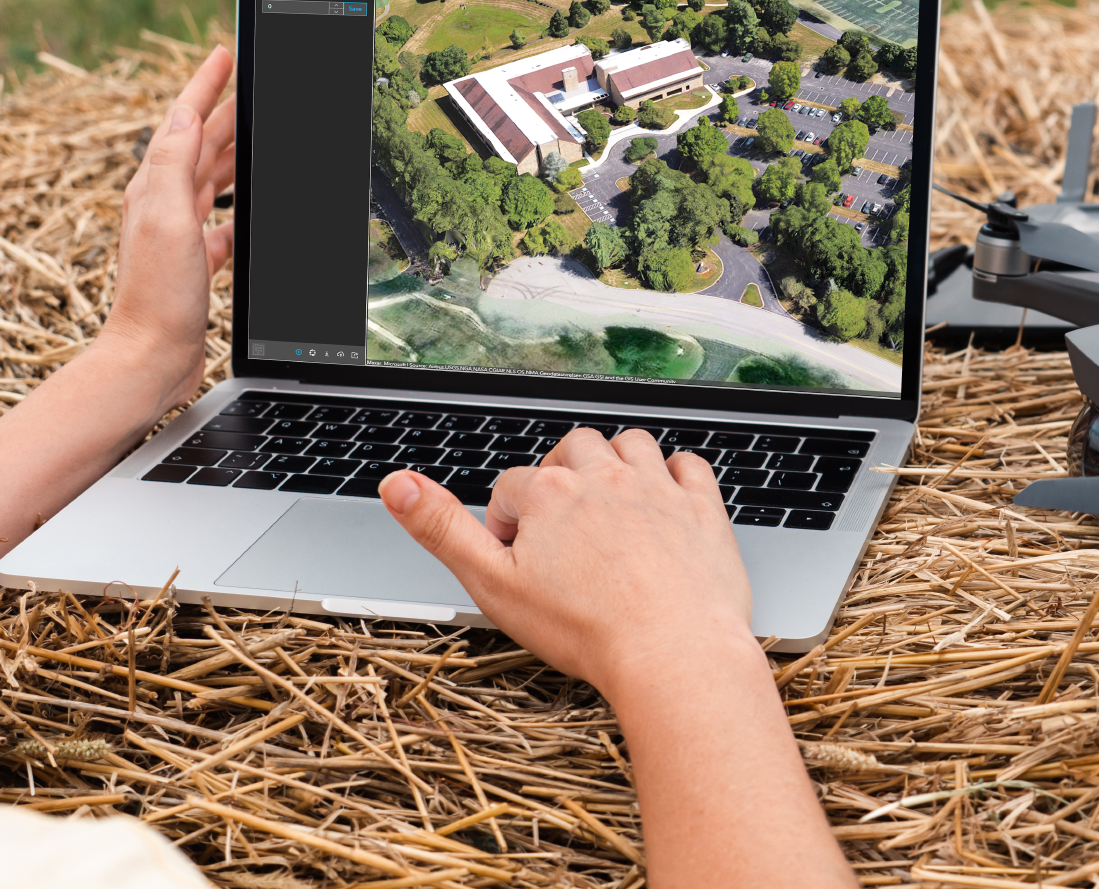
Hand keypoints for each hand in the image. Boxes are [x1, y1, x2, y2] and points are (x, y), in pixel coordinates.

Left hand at [98, 47, 236, 411]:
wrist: (151, 357)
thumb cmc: (156, 295)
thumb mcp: (166, 218)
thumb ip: (174, 164)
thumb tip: (183, 114)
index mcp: (155, 188)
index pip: (184, 123)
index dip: (204, 86)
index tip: (223, 56)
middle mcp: (163, 207)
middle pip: (202, 146)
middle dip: (226, 112)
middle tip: (250, 86)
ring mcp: (179, 235)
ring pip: (214, 181)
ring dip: (234, 154)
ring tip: (257, 134)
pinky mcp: (196, 264)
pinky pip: (224, 224)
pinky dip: (241, 209)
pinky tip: (254, 210)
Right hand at [377, 430, 756, 694]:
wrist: (673, 653)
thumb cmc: (587, 630)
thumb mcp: (493, 585)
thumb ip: (442, 530)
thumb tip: (396, 485)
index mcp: (550, 493)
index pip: (512, 486)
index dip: (507, 520)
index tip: (516, 557)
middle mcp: (604, 476)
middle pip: (572, 450)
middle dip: (561, 476)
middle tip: (560, 523)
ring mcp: (657, 488)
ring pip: (630, 444)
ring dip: (616, 462)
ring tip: (608, 502)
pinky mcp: (702, 508)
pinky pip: (688, 465)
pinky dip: (675, 473)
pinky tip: (665, 498)